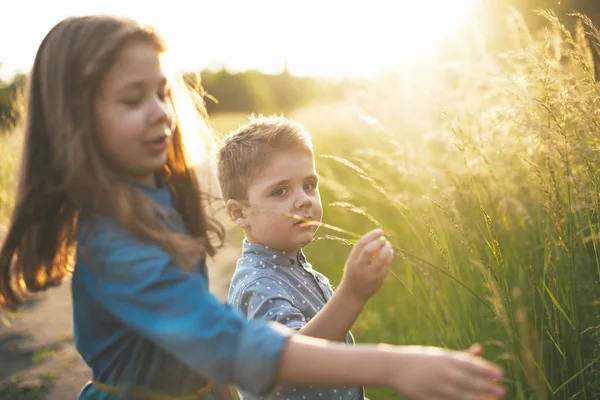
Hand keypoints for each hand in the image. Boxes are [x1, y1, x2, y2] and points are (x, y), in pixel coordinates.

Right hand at [338, 228, 393, 303]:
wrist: (352, 294)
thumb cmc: (353, 273)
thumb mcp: (352, 261)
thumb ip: (361, 251)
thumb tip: (376, 236)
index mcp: (352, 261)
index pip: (361, 244)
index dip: (372, 235)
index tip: (379, 231)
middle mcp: (360, 267)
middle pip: (369, 251)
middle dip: (378, 242)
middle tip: (384, 238)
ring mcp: (369, 274)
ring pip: (380, 258)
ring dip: (386, 249)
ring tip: (388, 244)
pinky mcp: (378, 280)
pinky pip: (386, 266)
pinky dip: (389, 257)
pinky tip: (390, 252)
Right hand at [388, 345, 505, 399]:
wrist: (394, 366)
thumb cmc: (421, 358)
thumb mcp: (440, 354)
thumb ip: (461, 355)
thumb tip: (480, 349)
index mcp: (446, 358)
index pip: (470, 363)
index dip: (486, 368)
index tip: (500, 373)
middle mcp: (442, 371)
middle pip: (468, 380)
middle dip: (486, 386)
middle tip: (502, 391)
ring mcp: (435, 385)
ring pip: (459, 394)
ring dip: (476, 398)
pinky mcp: (427, 397)